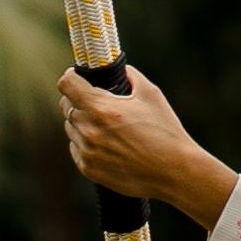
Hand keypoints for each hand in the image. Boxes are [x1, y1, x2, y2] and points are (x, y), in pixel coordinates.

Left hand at [54, 66, 236, 226]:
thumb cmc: (165, 132)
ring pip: (71, 128)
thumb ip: (130, 76)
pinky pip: (76, 148)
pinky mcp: (89, 169)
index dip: (71, 77)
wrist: (174, 171)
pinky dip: (86, 143)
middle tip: (98, 103)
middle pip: (66, 106)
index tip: (77, 78)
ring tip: (108, 127)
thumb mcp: (151, 95)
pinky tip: (107, 144)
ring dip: (82, 123)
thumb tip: (119, 69)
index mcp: (101, 109)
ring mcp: (87, 152)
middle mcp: (89, 130)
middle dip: (78, 100)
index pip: (66, 85)